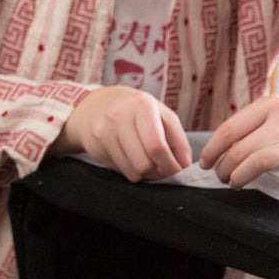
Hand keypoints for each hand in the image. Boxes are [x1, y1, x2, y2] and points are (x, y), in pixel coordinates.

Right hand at [53, 86, 192, 181]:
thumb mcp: (161, 114)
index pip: (156, 145)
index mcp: (141, 104)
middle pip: (144, 163)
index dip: (170, 165)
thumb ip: (178, 139)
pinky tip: (129, 157)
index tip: (177, 171)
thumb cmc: (135, 110)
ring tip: (146, 162)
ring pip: (132, 171)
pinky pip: (120, 171)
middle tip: (162, 168)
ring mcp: (103, 131)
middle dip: (158, 172)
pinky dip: (130, 170)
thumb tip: (185, 166)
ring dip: (145, 173)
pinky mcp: (94, 146)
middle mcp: (119, 115)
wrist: (93, 105)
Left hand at [199, 95, 278, 189]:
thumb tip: (217, 148)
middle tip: (220, 176)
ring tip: (234, 183)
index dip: (212, 149)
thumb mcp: (277, 111)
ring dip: (241, 176)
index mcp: (269, 105)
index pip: (230, 130)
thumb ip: (251, 124)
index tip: (204, 163)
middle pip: (241, 148)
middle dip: (224, 167)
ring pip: (261, 160)